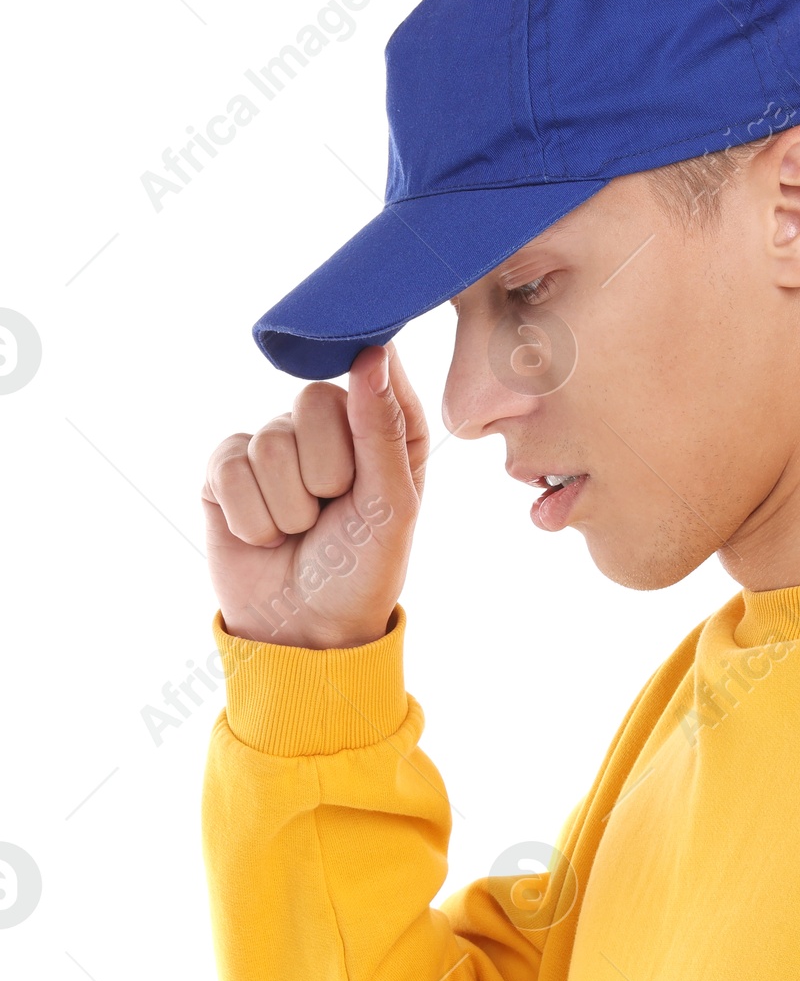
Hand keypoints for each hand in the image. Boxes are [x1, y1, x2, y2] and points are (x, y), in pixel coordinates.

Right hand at [201, 344, 426, 648]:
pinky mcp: (227, 470)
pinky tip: (265, 536)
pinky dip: (253, 517)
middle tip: (332, 511)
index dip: (367, 393)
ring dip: (290, 506)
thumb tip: (374, 351)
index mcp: (385, 428)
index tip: (372, 430)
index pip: (375, 371)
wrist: (306, 629)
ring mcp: (274, 444)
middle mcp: (329, 426)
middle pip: (315, 400)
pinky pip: (228, 466)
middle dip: (326, 471)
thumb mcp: (390, 504)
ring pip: (271, 441)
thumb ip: (383, 428)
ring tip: (300, 531)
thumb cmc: (362, 567)